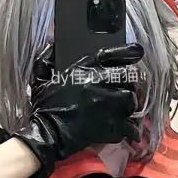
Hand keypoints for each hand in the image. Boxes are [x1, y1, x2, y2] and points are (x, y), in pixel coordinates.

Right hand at [15, 42, 142, 177]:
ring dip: (129, 104)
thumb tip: (52, 44)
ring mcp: (109, 106)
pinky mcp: (112, 126)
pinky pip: (130, 126)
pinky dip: (129, 128)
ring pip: (131, 100)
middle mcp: (100, 83)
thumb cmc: (44, 105)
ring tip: (123, 108)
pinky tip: (126, 129)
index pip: (114, 54)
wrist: (47, 134)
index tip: (137, 52)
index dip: (129, 52)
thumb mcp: (40, 76)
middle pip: (130, 77)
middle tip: (127, 87)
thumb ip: (48, 57)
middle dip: (131, 82)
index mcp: (84, 69)